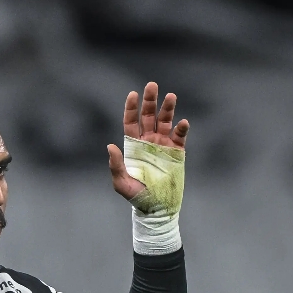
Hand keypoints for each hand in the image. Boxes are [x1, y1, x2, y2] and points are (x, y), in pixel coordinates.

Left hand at [107, 82, 188, 199]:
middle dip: (150, 100)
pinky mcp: (176, 152)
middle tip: (152, 85)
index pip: (131, 122)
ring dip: (168, 109)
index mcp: (133, 145)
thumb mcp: (122, 182)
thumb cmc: (136, 195)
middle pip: (148, 116)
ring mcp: (163, 144)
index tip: (133, 94)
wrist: (156, 206)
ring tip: (171, 96)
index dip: (131, 108)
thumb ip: (116, 165)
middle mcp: (148, 141)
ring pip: (165, 121)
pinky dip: (181, 128)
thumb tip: (110, 146)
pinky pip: (179, 136)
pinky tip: (182, 122)